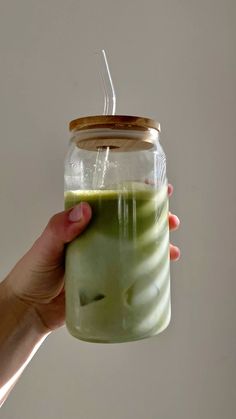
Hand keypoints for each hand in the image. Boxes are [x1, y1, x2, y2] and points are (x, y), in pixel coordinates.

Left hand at [4, 185, 179, 333]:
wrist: (29, 310)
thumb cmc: (32, 274)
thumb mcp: (45, 247)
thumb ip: (60, 229)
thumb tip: (84, 210)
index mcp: (83, 225)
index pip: (112, 202)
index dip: (134, 192)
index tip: (154, 187)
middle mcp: (97, 239)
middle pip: (131, 223)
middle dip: (155, 219)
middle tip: (171, 221)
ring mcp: (104, 260)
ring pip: (136, 247)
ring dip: (157, 246)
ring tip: (172, 250)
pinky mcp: (107, 282)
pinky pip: (132, 273)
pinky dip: (148, 271)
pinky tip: (160, 273)